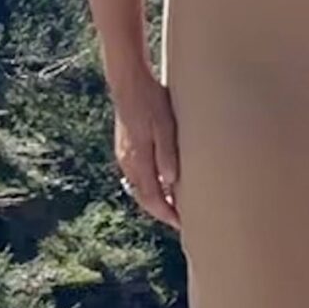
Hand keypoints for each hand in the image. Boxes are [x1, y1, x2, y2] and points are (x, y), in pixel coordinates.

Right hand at [113, 77, 182, 226]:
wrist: (129, 83)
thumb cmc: (151, 101)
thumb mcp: (164, 126)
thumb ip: (167, 154)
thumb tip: (172, 183)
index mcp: (138, 160)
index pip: (152, 199)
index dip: (167, 214)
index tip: (183, 224)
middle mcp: (129, 162)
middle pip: (145, 197)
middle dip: (163, 211)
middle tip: (183, 219)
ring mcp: (125, 155)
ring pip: (141, 186)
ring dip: (157, 197)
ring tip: (178, 203)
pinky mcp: (127, 147)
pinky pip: (139, 174)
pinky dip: (152, 183)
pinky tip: (166, 180)